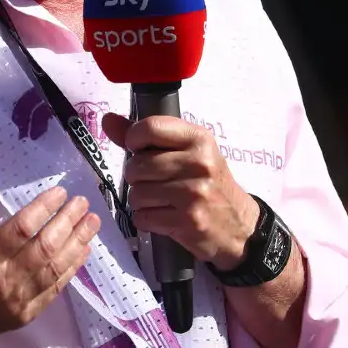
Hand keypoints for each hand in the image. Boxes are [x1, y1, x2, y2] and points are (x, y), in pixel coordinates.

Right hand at [0, 186, 100, 347]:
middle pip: (45, 247)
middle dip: (68, 222)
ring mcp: (15, 303)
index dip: (43, 209)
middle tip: (83, 202)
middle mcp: (1, 283)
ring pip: (55, 269)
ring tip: (93, 222)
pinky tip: (83, 252)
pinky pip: (53, 291)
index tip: (60, 192)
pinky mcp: (22, 317)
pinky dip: (71, 270)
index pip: (20, 229)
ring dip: (77, 244)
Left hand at [102, 113, 258, 269]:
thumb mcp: (188, 153)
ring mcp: (193, 193)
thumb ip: (147, 137)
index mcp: (199, 139)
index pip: (150, 127)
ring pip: (136, 193)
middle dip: (136, 177)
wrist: (239, 227)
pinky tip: (164, 216)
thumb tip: (108, 121)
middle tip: (154, 182)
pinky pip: (143, 217)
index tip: (136, 148)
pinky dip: (147, 219)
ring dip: (141, 201)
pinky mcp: (187, 221)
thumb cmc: (209, 184)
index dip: (133, 138)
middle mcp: (199, 163)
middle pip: (137, 165)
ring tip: (161, 201)